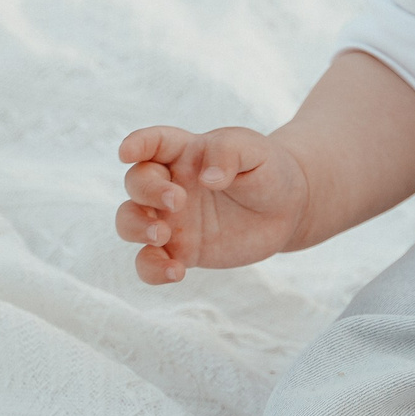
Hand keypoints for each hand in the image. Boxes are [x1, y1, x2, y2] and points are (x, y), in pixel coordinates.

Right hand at [113, 125, 310, 284]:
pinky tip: (176, 272)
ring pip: (129, 222)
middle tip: (178, 201)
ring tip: (162, 235)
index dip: (136, 144)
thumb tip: (207, 178)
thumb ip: (228, 153)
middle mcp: (171, 184)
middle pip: (136, 182)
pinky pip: (149, 262)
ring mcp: (171, 219)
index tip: (126, 152)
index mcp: (185, 153)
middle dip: (147, 191)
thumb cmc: (267, 170)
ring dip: (136, 228)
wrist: (288, 209)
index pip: (153, 143)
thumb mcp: (255, 151)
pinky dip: (152, 269)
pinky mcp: (180, 251)